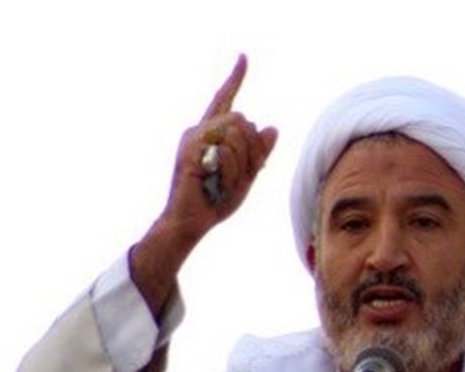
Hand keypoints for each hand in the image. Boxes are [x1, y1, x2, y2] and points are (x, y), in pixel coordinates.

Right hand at [131, 55, 276, 314]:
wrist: (193, 223)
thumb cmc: (216, 202)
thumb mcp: (247, 177)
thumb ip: (259, 153)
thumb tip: (272, 127)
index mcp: (212, 134)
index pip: (226, 99)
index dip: (236, 77)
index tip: (244, 56)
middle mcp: (200, 130)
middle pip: (244, 120)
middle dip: (252, 152)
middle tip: (238, 177)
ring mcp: (193, 139)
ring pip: (239, 131)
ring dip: (243, 163)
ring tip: (225, 182)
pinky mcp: (191, 151)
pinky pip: (227, 149)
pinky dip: (232, 171)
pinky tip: (216, 182)